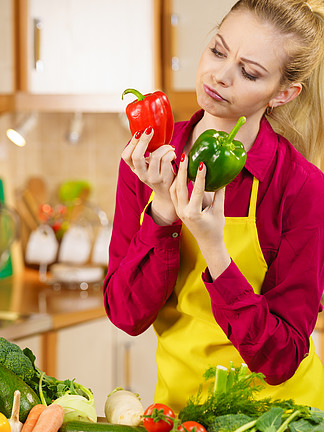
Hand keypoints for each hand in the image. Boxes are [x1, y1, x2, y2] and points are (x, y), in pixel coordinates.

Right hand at [122, 127, 177, 224]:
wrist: (168, 195)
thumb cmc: (159, 173)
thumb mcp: (148, 165)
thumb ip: (146, 153)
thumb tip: (148, 130)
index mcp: (135, 169)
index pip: (126, 156)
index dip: (131, 143)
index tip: (139, 132)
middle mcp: (141, 174)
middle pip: (137, 156)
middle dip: (144, 140)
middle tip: (150, 130)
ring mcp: (152, 178)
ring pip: (156, 156)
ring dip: (164, 147)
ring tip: (169, 148)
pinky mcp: (164, 179)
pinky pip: (167, 160)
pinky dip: (171, 153)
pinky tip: (173, 155)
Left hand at [170, 154, 230, 278]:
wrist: (207, 243)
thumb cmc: (215, 228)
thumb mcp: (219, 211)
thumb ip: (219, 194)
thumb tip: (223, 177)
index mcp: (194, 213)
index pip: (197, 192)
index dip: (200, 177)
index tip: (202, 163)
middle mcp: (183, 212)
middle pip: (179, 187)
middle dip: (182, 171)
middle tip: (185, 156)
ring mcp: (178, 211)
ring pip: (173, 190)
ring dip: (177, 175)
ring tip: (183, 161)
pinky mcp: (177, 210)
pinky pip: (173, 193)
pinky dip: (176, 182)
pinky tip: (181, 172)